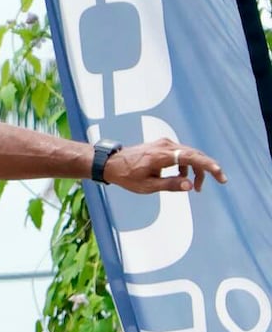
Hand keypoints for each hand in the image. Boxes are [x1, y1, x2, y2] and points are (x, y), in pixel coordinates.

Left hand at [104, 138, 224, 193]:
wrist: (112, 163)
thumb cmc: (127, 176)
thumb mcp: (147, 186)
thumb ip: (170, 185)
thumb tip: (189, 185)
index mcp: (162, 155)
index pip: (191, 157)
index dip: (207, 165)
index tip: (219, 173)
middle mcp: (166, 145)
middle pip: (194, 154)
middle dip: (208, 168)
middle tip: (219, 181)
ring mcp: (165, 143)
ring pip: (189, 154)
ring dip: (196, 169)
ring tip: (196, 187)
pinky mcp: (163, 145)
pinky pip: (181, 154)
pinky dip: (186, 165)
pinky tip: (183, 177)